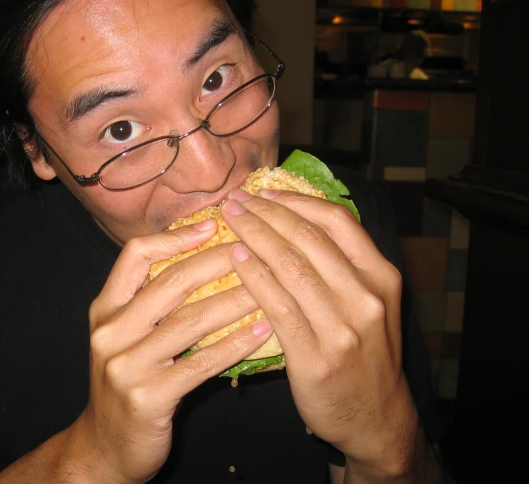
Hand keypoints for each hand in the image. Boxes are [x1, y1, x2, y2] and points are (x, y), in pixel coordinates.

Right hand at [77, 219, 273, 483]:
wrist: (105, 447)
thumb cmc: (127, 383)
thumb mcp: (125, 337)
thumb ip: (150, 302)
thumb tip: (203, 257)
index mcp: (105, 309)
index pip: (135, 255)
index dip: (175, 236)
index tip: (212, 225)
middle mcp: (110, 332)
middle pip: (169, 282)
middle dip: (216, 261)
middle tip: (252, 247)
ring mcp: (126, 366)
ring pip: (190, 320)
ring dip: (235, 299)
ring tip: (270, 285)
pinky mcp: (148, 398)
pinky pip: (201, 363)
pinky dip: (235, 344)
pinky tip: (263, 331)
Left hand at [220, 189, 419, 476]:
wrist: (377, 420)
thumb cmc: (365, 354)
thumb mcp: (372, 303)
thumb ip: (343, 264)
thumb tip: (293, 218)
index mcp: (381, 276)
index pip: (337, 220)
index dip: (296, 201)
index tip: (263, 192)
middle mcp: (366, 297)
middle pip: (309, 238)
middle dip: (266, 213)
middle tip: (234, 200)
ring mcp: (343, 328)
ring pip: (291, 266)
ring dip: (255, 237)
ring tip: (230, 221)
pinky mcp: (316, 357)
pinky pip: (278, 306)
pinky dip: (254, 277)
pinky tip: (236, 259)